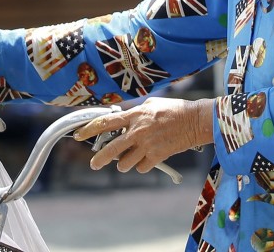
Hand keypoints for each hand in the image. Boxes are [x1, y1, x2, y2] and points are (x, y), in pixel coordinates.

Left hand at [74, 96, 213, 173]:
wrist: (195, 121)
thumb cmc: (174, 109)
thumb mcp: (151, 104)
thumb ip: (135, 112)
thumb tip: (123, 118)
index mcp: (134, 115)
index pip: (106, 122)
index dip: (89, 129)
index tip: (78, 135)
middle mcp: (137, 130)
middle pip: (111, 148)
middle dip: (100, 158)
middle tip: (94, 163)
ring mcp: (147, 144)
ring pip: (125, 162)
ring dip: (124, 163)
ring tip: (127, 160)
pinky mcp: (157, 156)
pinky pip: (141, 167)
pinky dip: (142, 166)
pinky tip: (147, 159)